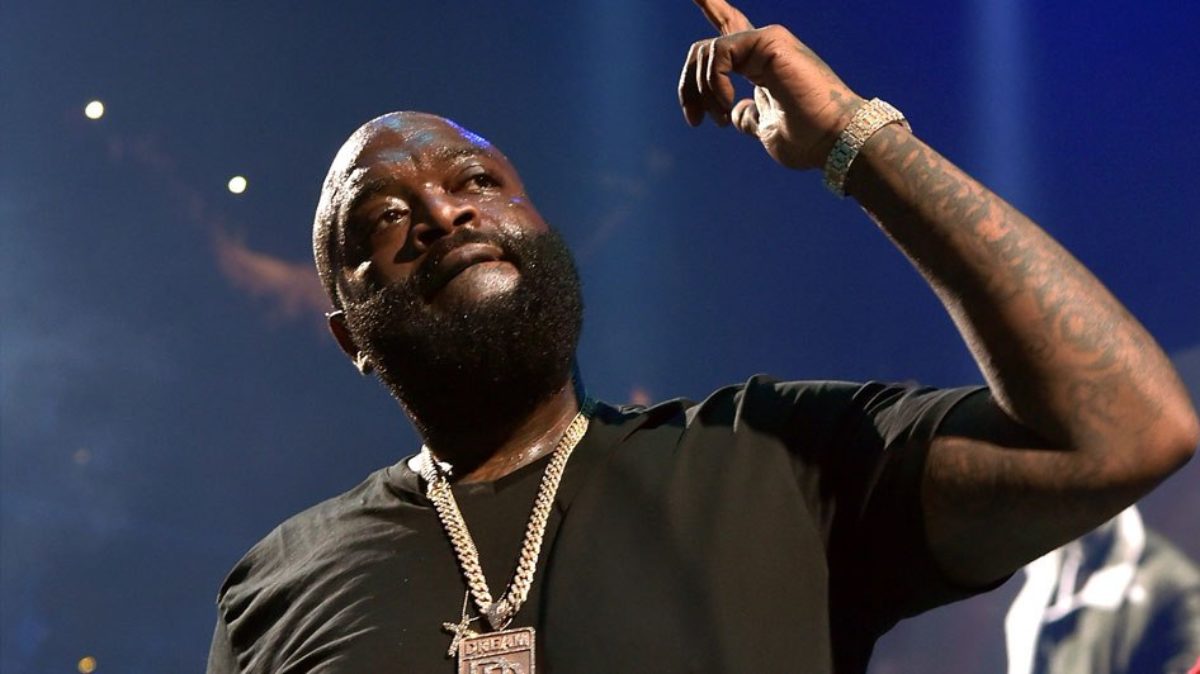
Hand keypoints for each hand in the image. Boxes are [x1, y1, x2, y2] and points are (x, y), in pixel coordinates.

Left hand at [678, 0, 864, 169]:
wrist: (832, 140)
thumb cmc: (807, 140)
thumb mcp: (766, 128)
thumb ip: (748, 116)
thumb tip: (735, 113)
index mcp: (761, 64)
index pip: (731, 30)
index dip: (715, 9)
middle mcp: (763, 47)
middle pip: (706, 48)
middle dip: (688, 86)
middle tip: (694, 120)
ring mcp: (767, 41)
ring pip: (707, 52)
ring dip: (703, 92)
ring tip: (720, 120)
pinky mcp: (769, 42)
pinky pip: (719, 54)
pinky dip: (714, 83)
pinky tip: (728, 104)